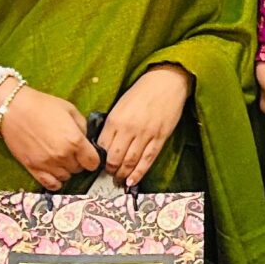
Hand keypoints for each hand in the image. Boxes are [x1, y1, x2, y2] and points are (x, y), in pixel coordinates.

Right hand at [0, 85, 100, 190]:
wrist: (13, 108)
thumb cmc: (42, 106)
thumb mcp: (70, 110)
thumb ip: (83, 127)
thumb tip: (87, 140)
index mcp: (75, 141)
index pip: (93, 162)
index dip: (92, 158)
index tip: (88, 154)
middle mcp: (63, 156)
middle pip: (79, 169)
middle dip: (78, 161)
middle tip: (71, 151)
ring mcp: (47, 164)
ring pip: (66, 177)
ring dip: (66, 169)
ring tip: (60, 158)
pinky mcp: (33, 168)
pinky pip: (50, 184)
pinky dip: (55, 181)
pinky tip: (54, 171)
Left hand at [102, 66, 189, 185]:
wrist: (165, 83)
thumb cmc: (142, 92)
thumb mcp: (120, 105)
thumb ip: (113, 124)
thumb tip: (105, 144)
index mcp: (115, 119)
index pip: (102, 146)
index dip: (99, 159)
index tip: (99, 165)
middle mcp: (128, 129)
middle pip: (115, 158)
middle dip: (111, 171)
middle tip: (109, 176)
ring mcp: (145, 134)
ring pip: (131, 161)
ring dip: (124, 174)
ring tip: (120, 181)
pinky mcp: (159, 138)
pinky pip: (147, 159)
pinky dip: (139, 172)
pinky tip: (133, 180)